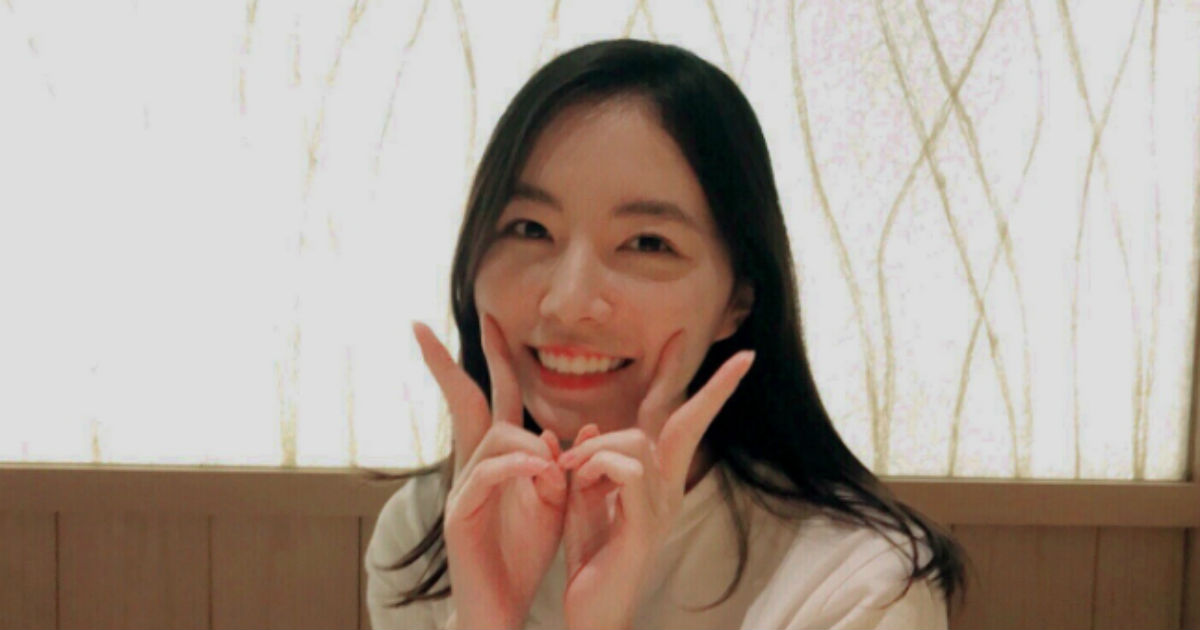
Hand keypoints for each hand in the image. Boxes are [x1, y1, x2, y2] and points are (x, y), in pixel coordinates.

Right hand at [412, 314, 568, 629]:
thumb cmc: (524, 554)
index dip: (493, 358)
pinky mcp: (461, 514)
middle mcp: (473, 465)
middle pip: (468, 401)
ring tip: (555, 475)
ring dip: (529, 445)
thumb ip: (560, 464)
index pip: (494, 397)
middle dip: (445, 362)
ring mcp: (462, 487)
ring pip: (495, 437)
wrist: (500, 606)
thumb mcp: (555, 502)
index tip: (487, 320)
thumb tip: (578, 427)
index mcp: (498, 458)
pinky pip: (489, 473)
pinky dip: (517, 467)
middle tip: (419, 327)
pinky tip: (540, 471)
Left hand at [555, 330, 755, 628]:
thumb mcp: (582, 499)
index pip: (678, 423)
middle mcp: (670, 490)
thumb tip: (588, 428)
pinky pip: (628, 470)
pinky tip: (575, 476)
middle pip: (687, 423)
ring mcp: (663, 508)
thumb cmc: (590, 557)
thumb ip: (588, 463)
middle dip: (715, 388)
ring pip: (639, 441)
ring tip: (569, 467)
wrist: (590, 612)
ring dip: (598, 445)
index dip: (703, 389)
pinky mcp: (648, 527)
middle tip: (740, 356)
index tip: (739, 357)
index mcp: (657, 481)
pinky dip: (596, 463)